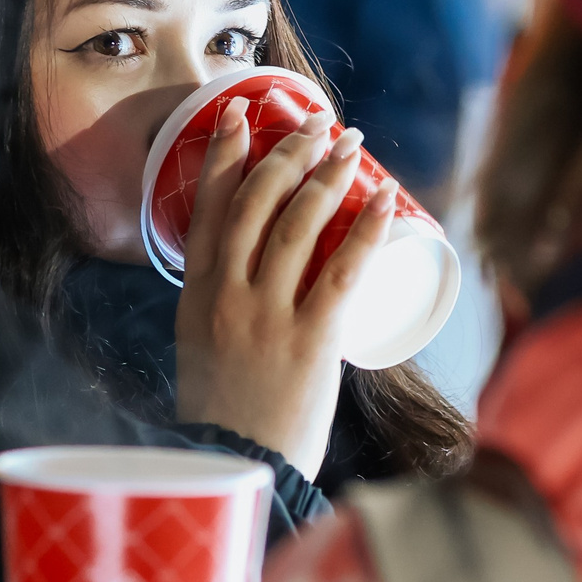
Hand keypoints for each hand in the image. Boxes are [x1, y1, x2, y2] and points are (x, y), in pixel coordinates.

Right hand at [174, 102, 394, 475]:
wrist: (237, 470)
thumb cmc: (224, 414)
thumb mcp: (201, 347)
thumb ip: (219, 306)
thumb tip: (252, 269)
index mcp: (195, 295)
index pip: (206, 207)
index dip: (222, 153)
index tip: (239, 111)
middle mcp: (226, 295)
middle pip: (256, 202)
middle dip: (289, 152)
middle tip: (318, 124)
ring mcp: (267, 315)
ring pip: (299, 224)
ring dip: (329, 175)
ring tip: (352, 145)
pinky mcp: (311, 339)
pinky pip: (344, 269)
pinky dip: (368, 228)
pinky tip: (386, 200)